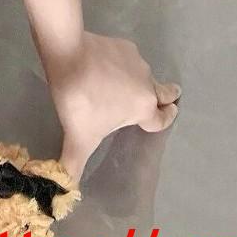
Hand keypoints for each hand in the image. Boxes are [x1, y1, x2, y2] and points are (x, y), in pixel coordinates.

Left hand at [46, 31, 180, 181]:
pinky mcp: (122, 44)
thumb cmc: (80, 100)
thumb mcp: (77, 139)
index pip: (162, 119)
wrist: (68, 53)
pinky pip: (127, 59)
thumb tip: (64, 192)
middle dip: (168, 95)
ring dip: (137, 81)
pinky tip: (105, 68)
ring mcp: (136, 61)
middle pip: (164, 92)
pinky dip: (121, 64)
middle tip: (169, 97)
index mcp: (142, 108)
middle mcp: (145, 84)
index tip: (172, 113)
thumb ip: (73, 167)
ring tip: (116, 86)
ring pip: (144, 74)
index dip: (166, 118)